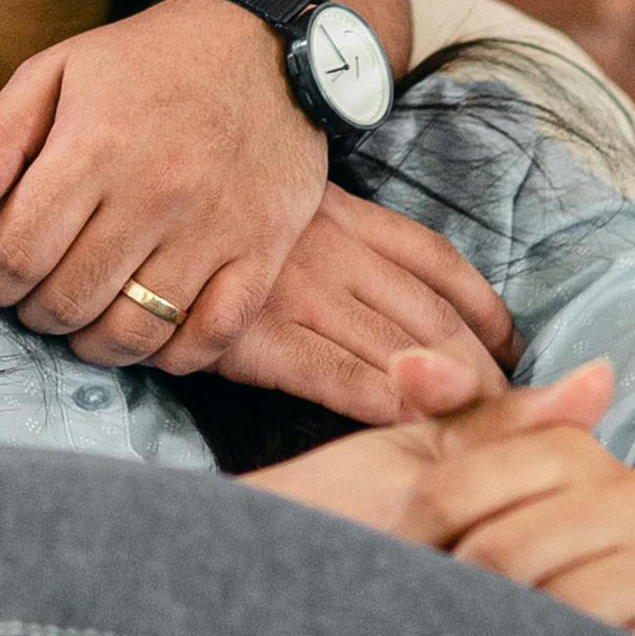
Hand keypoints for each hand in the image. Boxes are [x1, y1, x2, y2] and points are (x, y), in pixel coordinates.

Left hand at [0, 0, 329, 370]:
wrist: (263, 43)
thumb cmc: (148, 58)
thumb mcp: (58, 69)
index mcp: (95, 145)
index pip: (21, 253)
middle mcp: (155, 191)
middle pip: (72, 300)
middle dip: (38, 314)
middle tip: (38, 300)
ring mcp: (214, 225)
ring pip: (136, 330)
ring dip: (95, 344)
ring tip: (85, 323)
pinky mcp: (262, 248)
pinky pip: (211, 336)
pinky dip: (172, 355)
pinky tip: (149, 335)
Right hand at [208, 191, 516, 424]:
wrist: (118, 201)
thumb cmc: (199, 211)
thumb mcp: (279, 206)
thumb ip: (335, 235)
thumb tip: (390, 291)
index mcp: (341, 213)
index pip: (437, 261)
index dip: (487, 309)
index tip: (514, 348)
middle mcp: (331, 247)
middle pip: (434, 314)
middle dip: (482, 368)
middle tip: (515, 413)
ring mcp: (296, 289)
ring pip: (402, 347)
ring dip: (451, 394)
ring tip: (484, 435)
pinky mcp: (256, 333)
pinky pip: (339, 375)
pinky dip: (387, 405)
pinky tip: (416, 430)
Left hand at [282, 351, 634, 635]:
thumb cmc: (562, 550)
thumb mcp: (501, 478)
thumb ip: (450, 418)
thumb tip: (407, 361)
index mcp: (575, 450)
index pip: (455, 485)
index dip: (409, 536)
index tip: (386, 572)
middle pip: (502, 553)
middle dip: (454, 599)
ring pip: (559, 611)